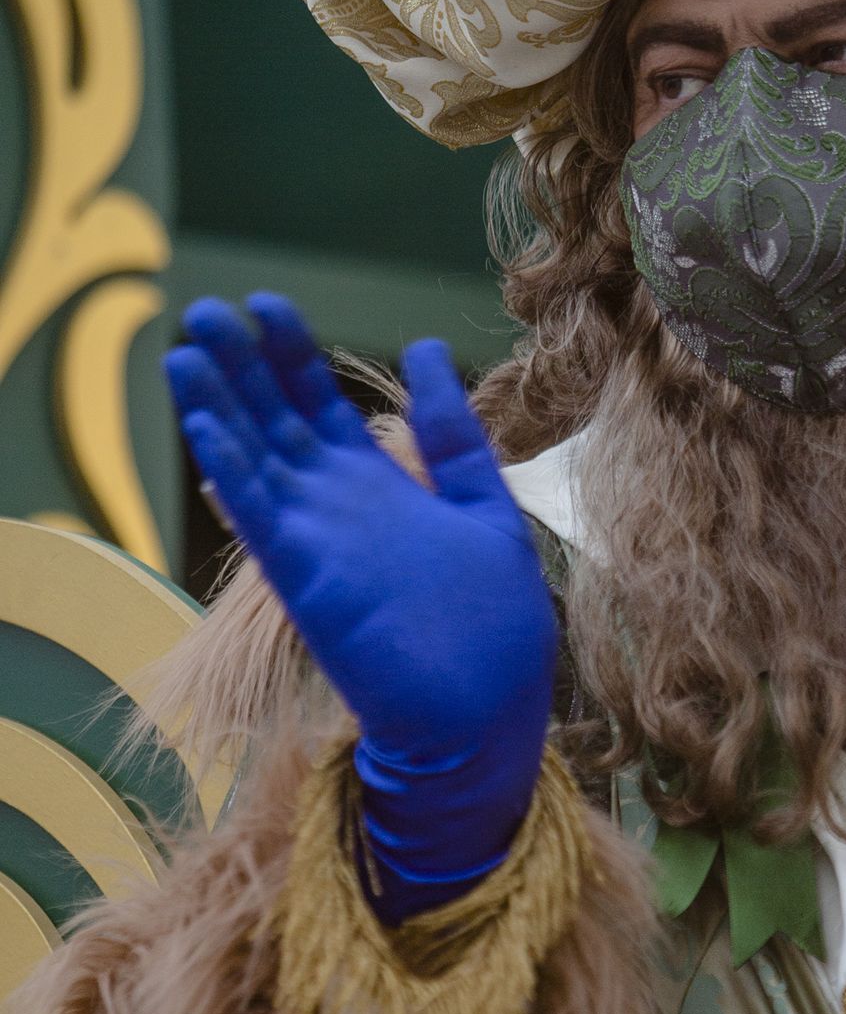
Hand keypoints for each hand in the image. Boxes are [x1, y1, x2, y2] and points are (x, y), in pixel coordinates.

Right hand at [165, 295, 555, 912]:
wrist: (487, 710)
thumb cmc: (492, 623)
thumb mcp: (483, 507)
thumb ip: (451, 434)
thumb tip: (429, 348)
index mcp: (378, 488)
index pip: (319, 406)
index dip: (292, 355)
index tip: (266, 303)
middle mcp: (336, 507)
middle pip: (275, 421)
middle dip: (240, 367)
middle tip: (204, 310)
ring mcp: (317, 540)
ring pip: (256, 460)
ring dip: (217, 408)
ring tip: (185, 352)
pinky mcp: (307, 576)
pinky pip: (263, 517)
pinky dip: (234, 472)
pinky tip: (206, 426)